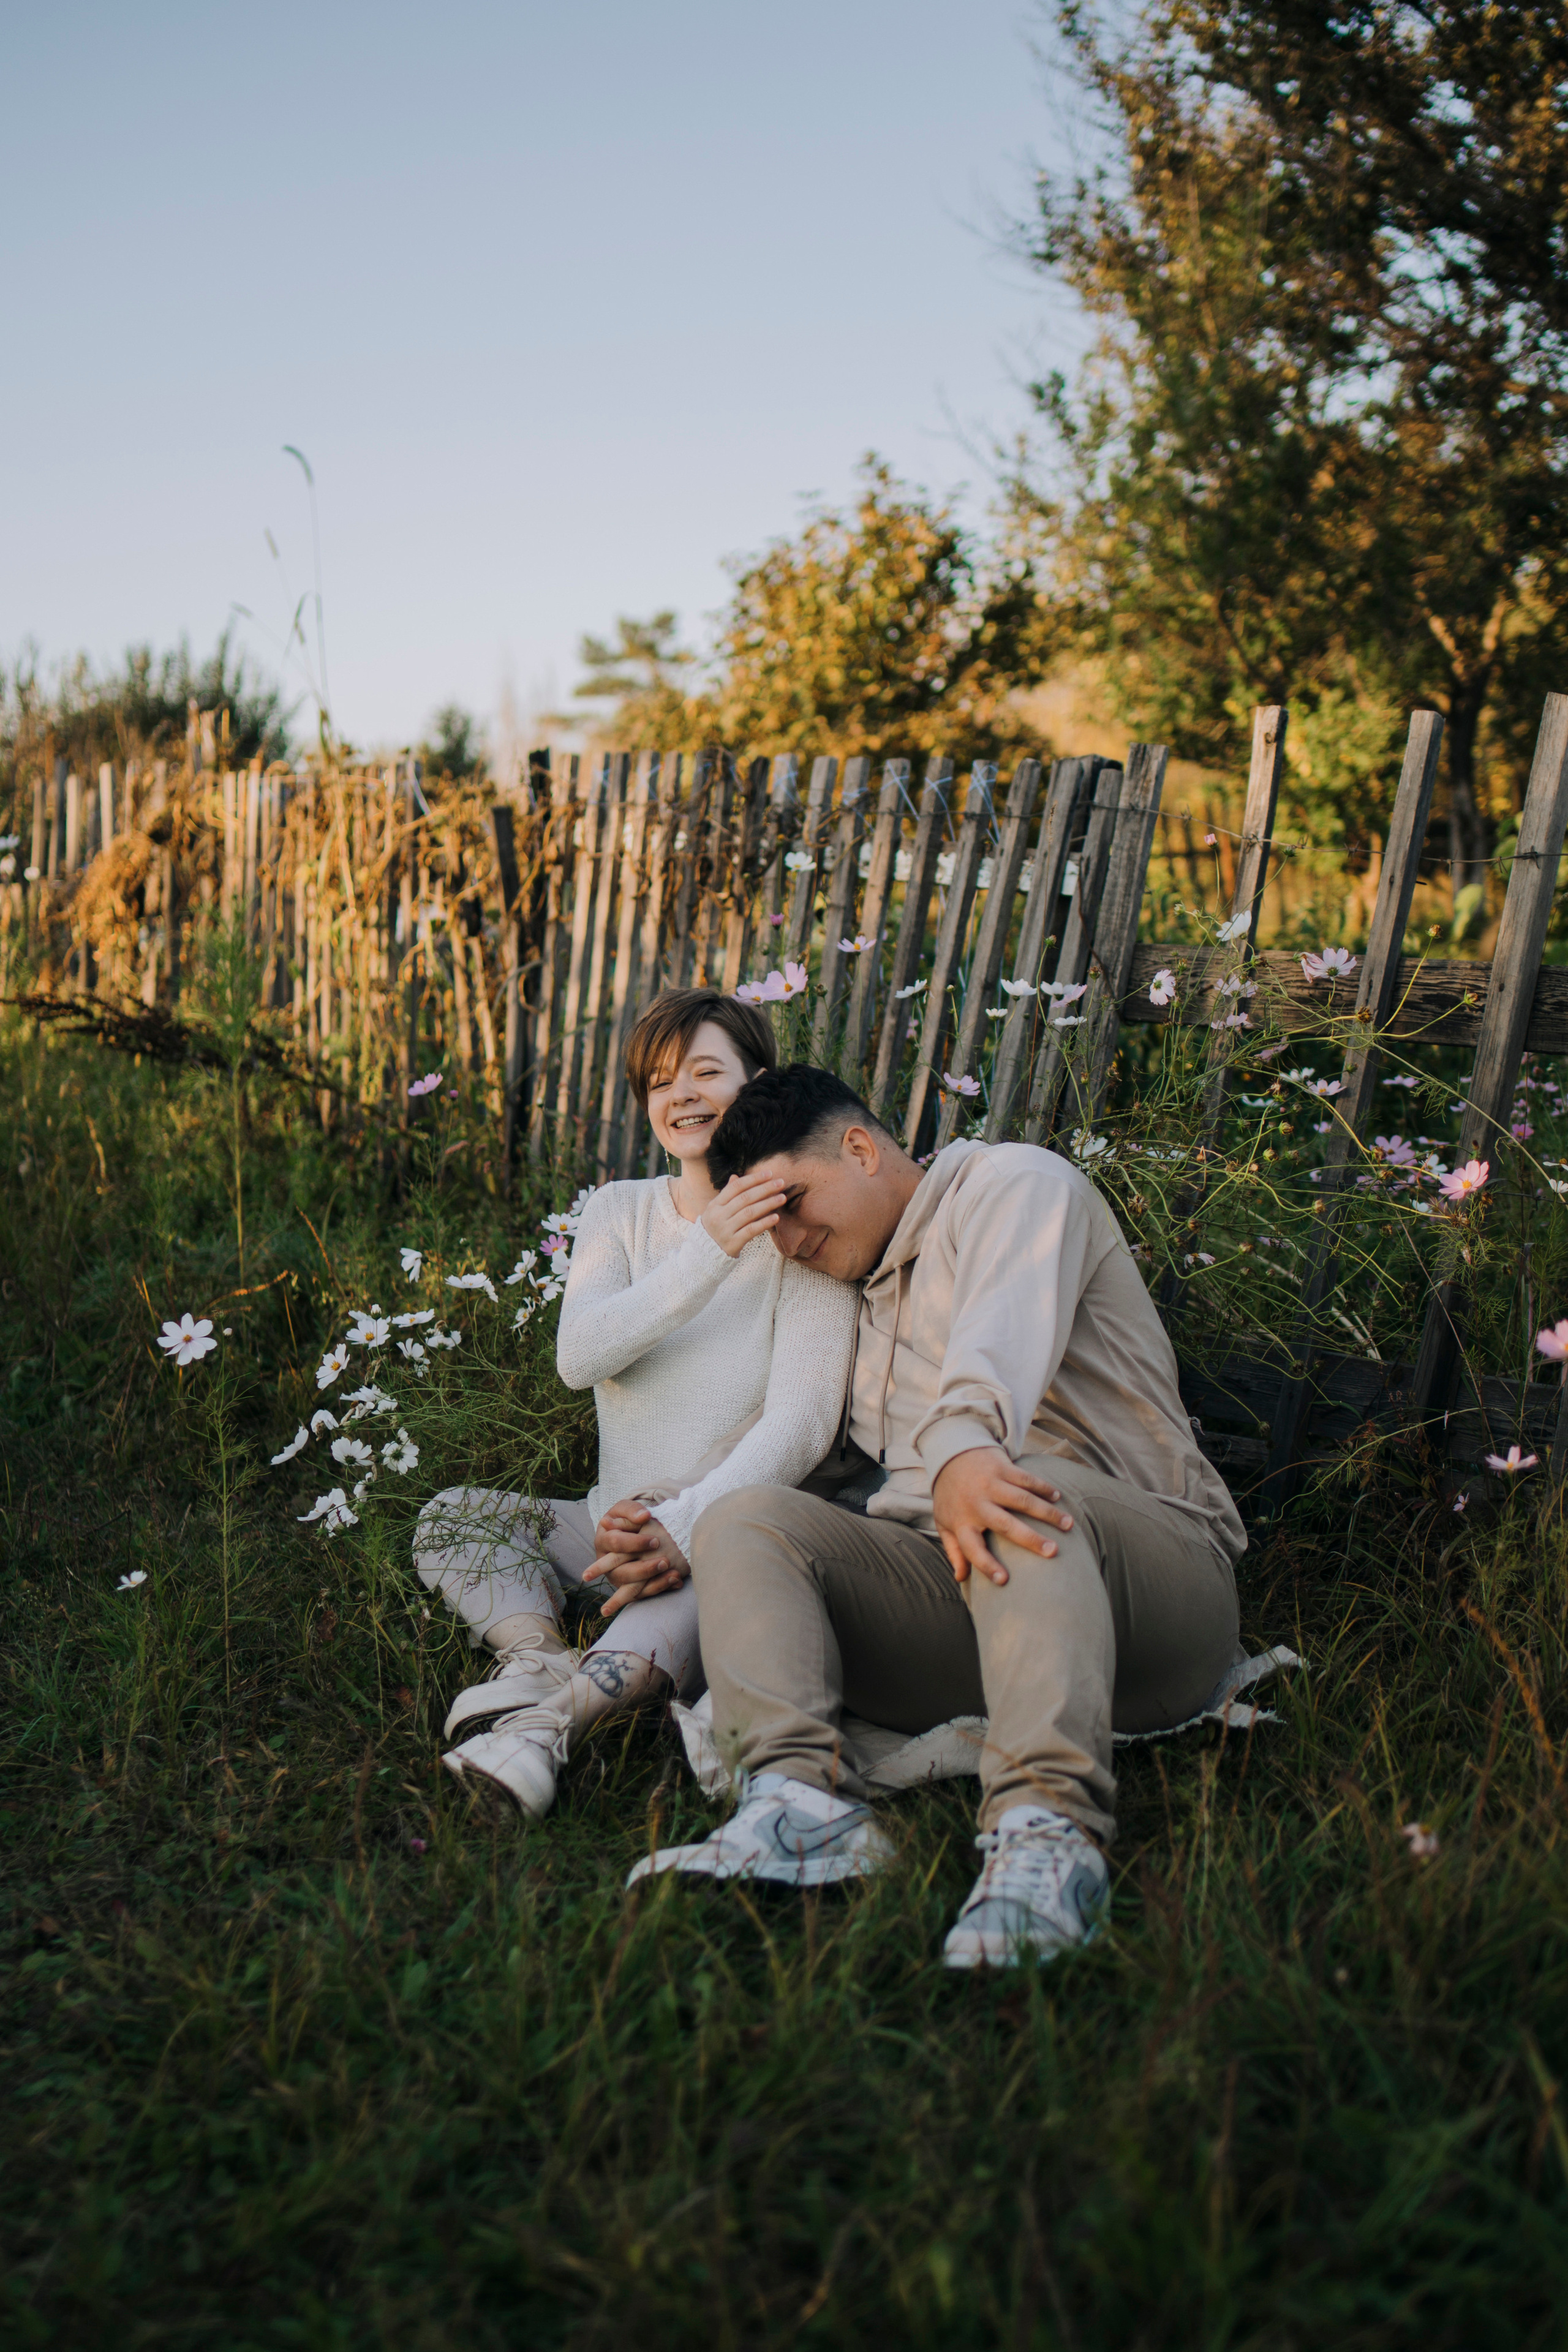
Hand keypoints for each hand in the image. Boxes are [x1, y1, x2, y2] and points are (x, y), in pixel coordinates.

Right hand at [583, 1506, 689, 1618]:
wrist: (630, 1531)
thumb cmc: (627, 1518)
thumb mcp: (625, 1509)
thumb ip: (632, 1510)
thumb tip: (644, 1517)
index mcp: (603, 1540)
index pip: (616, 1544)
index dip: (635, 1543)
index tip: (656, 1541)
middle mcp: (606, 1563)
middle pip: (622, 1572)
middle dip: (644, 1569)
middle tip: (665, 1561)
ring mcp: (617, 1577)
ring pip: (631, 1588)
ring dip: (654, 1582)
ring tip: (674, 1575)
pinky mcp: (628, 1588)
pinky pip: (643, 1594)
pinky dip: (661, 1588)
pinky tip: (677, 1581)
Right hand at [699, 1170, 788, 1258]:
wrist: (705, 1254)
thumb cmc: (715, 1228)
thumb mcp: (716, 1210)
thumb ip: (726, 1194)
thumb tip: (735, 1176)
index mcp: (715, 1205)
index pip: (736, 1187)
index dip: (753, 1179)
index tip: (769, 1174)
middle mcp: (719, 1216)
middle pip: (745, 1198)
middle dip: (764, 1189)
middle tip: (781, 1183)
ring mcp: (725, 1230)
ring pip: (749, 1213)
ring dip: (768, 1204)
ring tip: (782, 1198)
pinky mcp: (733, 1243)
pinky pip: (751, 1231)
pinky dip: (764, 1223)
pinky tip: (776, 1217)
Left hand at [931, 1446, 1074, 1586]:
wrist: (948, 1452)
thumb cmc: (951, 1495)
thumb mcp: (944, 1522)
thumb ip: (954, 1550)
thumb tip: (961, 1579)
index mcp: (961, 1521)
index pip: (972, 1549)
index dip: (986, 1565)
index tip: (1004, 1580)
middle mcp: (976, 1503)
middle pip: (1005, 1524)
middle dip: (1030, 1539)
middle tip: (1053, 1552)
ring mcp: (989, 1484)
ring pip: (1022, 1500)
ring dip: (1047, 1512)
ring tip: (1068, 1525)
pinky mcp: (1001, 1467)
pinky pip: (1026, 1478)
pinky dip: (1043, 1487)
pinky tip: (1058, 1496)